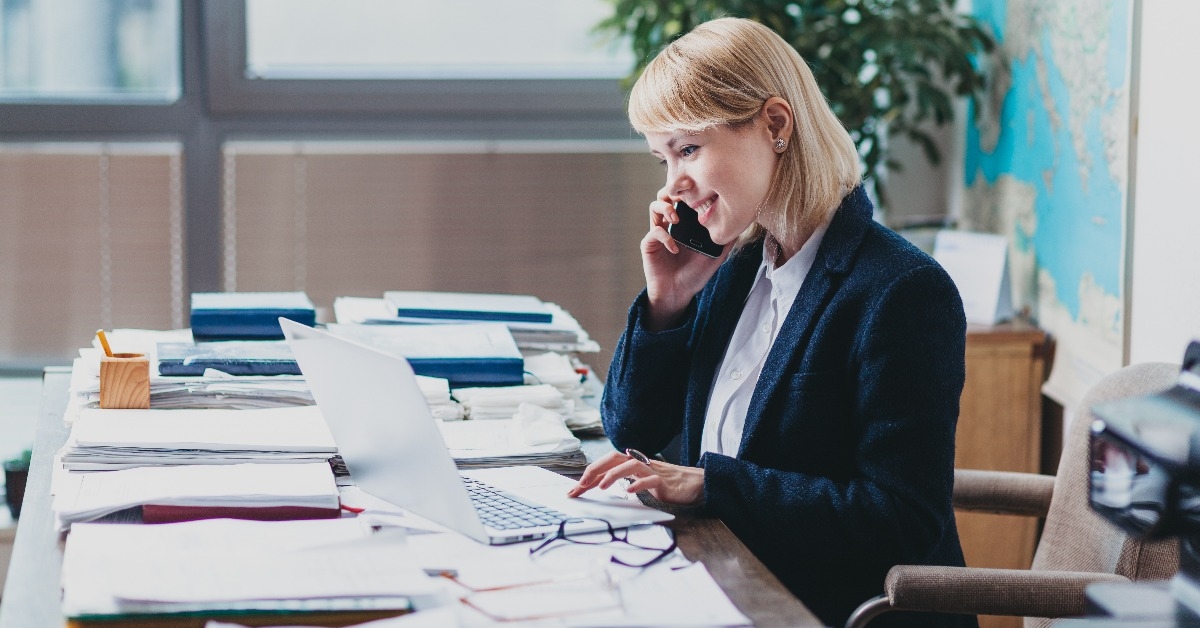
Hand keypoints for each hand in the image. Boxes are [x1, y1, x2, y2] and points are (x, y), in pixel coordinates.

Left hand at [567, 450, 704, 506]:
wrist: (694, 484)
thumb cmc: (666, 484)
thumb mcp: (640, 482)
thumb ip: (624, 481)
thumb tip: (599, 485)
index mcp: (632, 464)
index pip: (606, 464)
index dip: (589, 474)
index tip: (574, 489)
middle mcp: (640, 463)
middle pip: (613, 459)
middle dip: (594, 470)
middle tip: (580, 485)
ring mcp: (652, 471)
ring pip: (630, 466)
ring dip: (614, 475)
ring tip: (601, 487)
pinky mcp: (664, 481)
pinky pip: (650, 480)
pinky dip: (639, 485)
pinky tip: (629, 491)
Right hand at [642, 189, 728, 330]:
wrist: (678, 294)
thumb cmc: (695, 274)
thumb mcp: (716, 256)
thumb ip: (726, 240)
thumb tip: (743, 225)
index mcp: (685, 223)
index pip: (685, 197)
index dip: (689, 189)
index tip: (700, 187)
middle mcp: (670, 224)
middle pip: (666, 195)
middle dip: (673, 190)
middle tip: (684, 194)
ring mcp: (658, 233)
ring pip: (654, 207)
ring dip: (665, 207)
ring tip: (677, 218)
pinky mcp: (649, 245)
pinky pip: (654, 232)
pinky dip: (665, 236)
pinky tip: (675, 249)